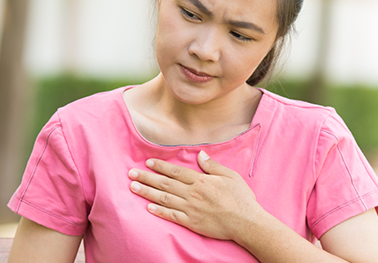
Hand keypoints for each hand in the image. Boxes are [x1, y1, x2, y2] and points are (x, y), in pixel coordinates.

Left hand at [128, 150, 262, 239]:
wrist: (246, 222)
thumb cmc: (241, 199)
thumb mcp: (230, 176)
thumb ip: (213, 166)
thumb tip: (200, 155)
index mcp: (201, 181)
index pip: (176, 172)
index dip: (161, 166)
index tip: (148, 162)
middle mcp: (193, 193)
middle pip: (165, 184)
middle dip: (146, 177)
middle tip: (131, 173)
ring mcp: (191, 208)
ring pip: (164, 198)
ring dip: (147, 192)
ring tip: (133, 187)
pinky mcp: (191, 222)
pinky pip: (171, 215)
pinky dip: (159, 211)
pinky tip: (148, 207)